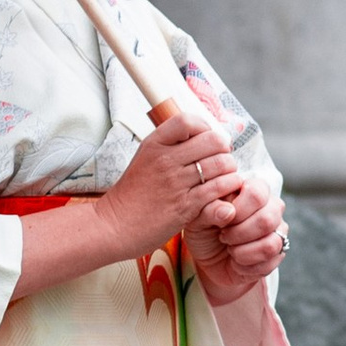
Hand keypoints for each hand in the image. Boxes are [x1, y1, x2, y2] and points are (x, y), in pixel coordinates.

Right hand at [89, 106, 242, 267]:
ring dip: (230, 169)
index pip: (187, 121)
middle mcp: (165, 160)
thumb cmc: (132, 194)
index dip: (204, 127)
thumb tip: (198, 135)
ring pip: (221, 164)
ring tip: (226, 175)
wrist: (114, 225)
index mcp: (154, 145)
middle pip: (212, 140)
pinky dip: (228, 186)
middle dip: (224, 148)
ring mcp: (176, 183)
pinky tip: (226, 190)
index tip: (207, 139)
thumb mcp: (144, 159)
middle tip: (222, 158)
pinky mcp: (185, 205)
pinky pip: (219, 188)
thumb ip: (168, 146)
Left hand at [187, 178, 285, 306]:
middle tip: (223, 236)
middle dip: (239, 233)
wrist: (209, 257)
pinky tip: (236, 262)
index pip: (257, 193)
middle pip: (267, 219)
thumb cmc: (205, 229)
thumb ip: (209, 209)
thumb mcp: (198, 218)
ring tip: (230, 249)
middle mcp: (272, 208)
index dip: (239, 209)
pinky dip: (246, 266)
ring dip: (242, 252)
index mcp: (255, 190)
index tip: (222, 220)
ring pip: (271, 244)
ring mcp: (278, 232)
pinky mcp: (278, 255)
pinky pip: (269, 263)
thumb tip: (228, 211)